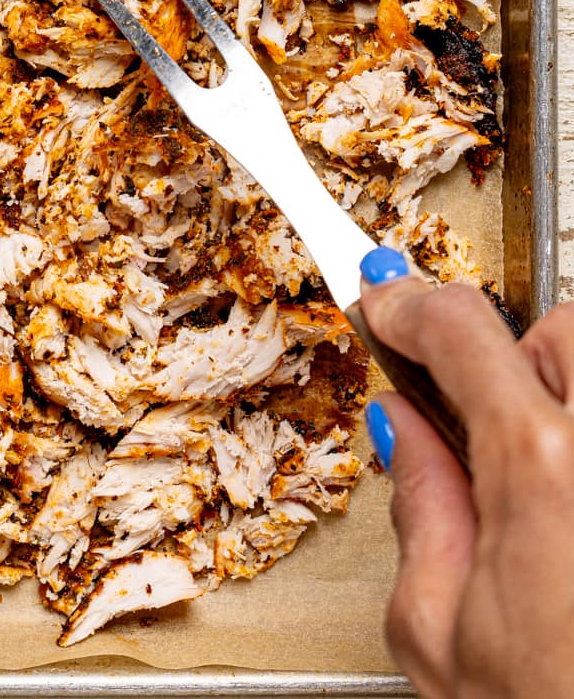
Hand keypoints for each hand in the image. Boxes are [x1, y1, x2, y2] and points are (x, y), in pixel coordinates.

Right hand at [359, 249, 573, 698]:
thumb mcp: (443, 637)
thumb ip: (421, 508)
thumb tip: (403, 428)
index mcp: (545, 471)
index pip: (461, 329)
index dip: (408, 304)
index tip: (384, 301)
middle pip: (562, 332)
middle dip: (517, 365)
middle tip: (491, 439)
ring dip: (572, 403)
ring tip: (559, 492)